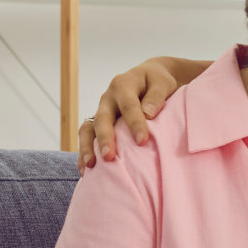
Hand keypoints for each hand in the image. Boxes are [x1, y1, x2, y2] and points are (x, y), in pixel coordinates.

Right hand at [76, 58, 178, 172]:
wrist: (148, 77)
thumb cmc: (156, 82)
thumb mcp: (162, 83)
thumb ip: (156, 96)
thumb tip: (148, 113)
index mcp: (123, 85)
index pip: (128, 105)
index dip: (135, 123)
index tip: (142, 141)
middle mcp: (107, 98)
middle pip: (102, 118)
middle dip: (104, 138)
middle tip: (109, 156)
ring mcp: (101, 111)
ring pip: (87, 128)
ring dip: (88, 147)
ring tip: (91, 166)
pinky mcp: (98, 123)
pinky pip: (86, 137)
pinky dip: (85, 152)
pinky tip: (86, 170)